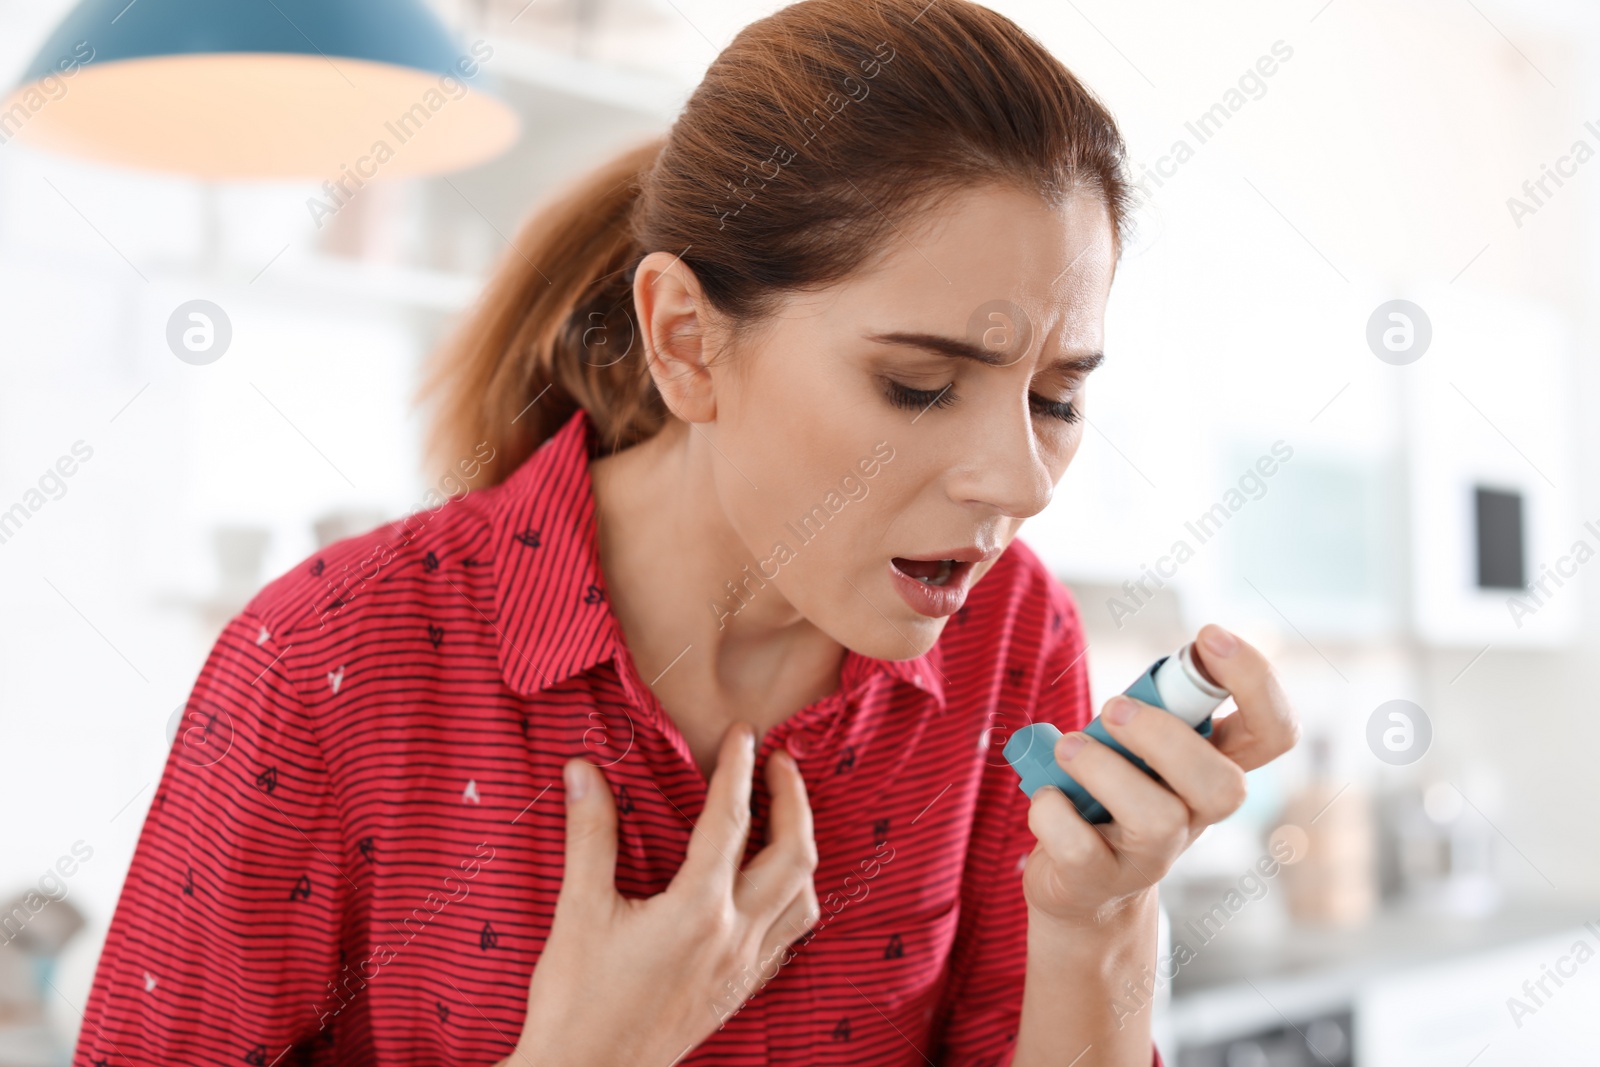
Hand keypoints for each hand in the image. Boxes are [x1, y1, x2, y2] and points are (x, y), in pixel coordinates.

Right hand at [505, 722, 820, 1065]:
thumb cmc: (575, 1001)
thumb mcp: (577, 911)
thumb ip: (590, 835)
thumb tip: (583, 769)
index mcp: (697, 909)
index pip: (731, 820)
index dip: (738, 768)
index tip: (744, 732)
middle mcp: (734, 936)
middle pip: (793, 854)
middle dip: (793, 799)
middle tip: (781, 761)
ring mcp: (743, 968)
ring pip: (803, 898)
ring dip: (801, 849)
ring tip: (785, 817)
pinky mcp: (739, 991)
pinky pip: (789, 937)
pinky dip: (793, 898)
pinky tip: (775, 888)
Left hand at [1021, 623, 1299, 929]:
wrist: (1079, 885)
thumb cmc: (1108, 796)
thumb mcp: (1136, 748)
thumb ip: (1147, 713)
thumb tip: (1138, 690)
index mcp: (1213, 769)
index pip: (1274, 732)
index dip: (1256, 681)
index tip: (1208, 635)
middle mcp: (1195, 817)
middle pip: (1225, 787)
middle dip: (1167, 737)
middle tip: (1114, 707)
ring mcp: (1152, 856)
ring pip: (1158, 819)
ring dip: (1106, 770)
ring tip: (1068, 748)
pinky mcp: (1099, 880)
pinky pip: (1083, 850)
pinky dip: (1054, 813)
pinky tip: (1046, 796)